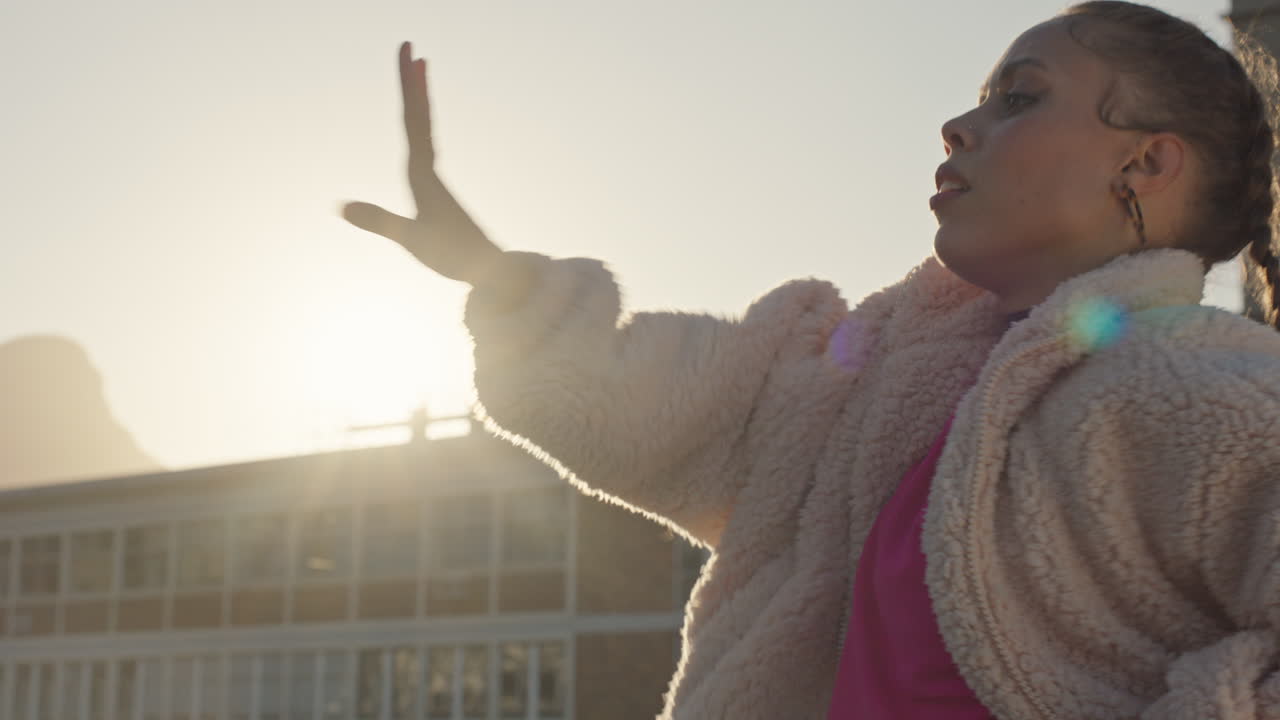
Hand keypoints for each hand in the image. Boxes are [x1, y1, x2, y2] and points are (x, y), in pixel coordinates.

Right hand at [343, 42, 503, 284]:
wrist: (490, 270)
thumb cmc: (453, 256)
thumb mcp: (412, 239)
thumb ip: (379, 221)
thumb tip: (341, 206)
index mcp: (424, 173)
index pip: (415, 120)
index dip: (411, 88)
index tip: (414, 55)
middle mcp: (431, 169)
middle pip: (419, 115)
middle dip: (412, 81)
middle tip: (409, 45)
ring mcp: (434, 179)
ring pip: (424, 127)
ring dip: (418, 96)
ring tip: (418, 68)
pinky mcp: (435, 191)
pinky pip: (425, 145)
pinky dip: (419, 124)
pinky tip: (417, 124)